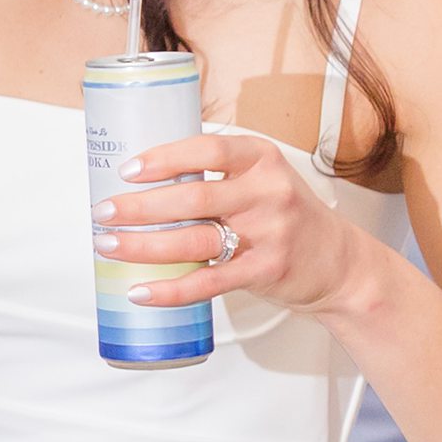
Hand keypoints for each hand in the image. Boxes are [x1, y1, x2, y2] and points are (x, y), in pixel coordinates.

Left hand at [94, 127, 369, 319]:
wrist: (339, 262)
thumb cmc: (286, 217)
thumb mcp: (262, 180)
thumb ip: (217, 175)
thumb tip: (144, 181)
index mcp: (261, 159)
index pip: (208, 149)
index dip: (164, 158)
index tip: (128, 170)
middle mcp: (267, 192)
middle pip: (192, 197)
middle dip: (139, 207)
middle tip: (103, 212)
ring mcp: (268, 233)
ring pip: (194, 239)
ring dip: (143, 245)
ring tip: (108, 246)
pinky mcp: (266, 271)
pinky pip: (207, 282)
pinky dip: (169, 290)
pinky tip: (140, 291)